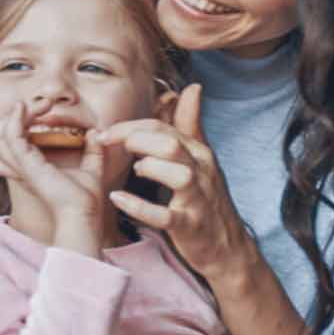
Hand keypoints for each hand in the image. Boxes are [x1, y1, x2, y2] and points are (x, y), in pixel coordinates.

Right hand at [0, 102, 108, 226]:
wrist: (84, 213)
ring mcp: (21, 166)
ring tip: (34, 105)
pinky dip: (14, 120)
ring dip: (14, 116)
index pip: (13, 139)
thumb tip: (95, 134)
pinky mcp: (26, 165)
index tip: (46, 107)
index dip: (24, 119)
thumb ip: (93, 152)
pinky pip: (10, 137)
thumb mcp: (91, 169)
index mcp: (31, 167)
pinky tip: (24, 108)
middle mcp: (21, 167)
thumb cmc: (85, 199)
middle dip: (17, 115)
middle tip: (43, 104)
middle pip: (1, 135)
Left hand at [96, 84, 258, 282]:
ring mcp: (197, 200)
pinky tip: (119, 199)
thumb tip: (192, 88)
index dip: (131, 126)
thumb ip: (191, 124)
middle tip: (107, 144)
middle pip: (169, 144)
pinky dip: (139, 207)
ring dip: (148, 167)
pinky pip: (164, 215)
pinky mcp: (189, 226)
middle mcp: (201, 172)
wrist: (227, 246)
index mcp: (199, 153)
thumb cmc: (207, 200)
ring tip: (133, 170)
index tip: (106, 133)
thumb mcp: (201, 158)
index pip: (164, 128)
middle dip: (134, 139)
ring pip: (176, 174)